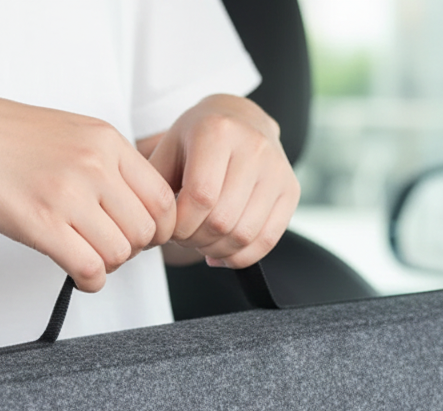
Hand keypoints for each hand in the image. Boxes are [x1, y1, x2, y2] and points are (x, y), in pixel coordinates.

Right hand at [0, 94, 176, 290]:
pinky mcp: (43, 224)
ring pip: (120, 254)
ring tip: (86, 255)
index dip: (158, 228)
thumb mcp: (72, 132)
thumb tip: (142, 207)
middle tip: (106, 247)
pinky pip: (90, 269)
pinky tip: (79, 274)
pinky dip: (90, 281)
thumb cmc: (9, 141)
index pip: (162, 198)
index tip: (139, 235)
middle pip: (145, 232)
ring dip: (107, 265)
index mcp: (106, 141)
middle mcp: (94, 165)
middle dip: (131, 249)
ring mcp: (68, 194)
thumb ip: (109, 163)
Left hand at [144, 94, 299, 268]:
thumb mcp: (166, 152)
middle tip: (185, 237)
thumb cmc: (195, 143)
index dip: (181, 227)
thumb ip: (153, 189)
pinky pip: (267, 240)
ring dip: (216, 250)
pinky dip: (240, 257)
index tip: (170, 229)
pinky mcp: (291, 190)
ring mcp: (277, 168)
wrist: (240, 120)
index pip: (200, 198)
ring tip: (202, 242)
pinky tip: (222, 253)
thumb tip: (151, 233)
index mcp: (217, 131)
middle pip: (222, 220)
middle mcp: (254, 146)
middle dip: (196, 241)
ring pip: (244, 235)